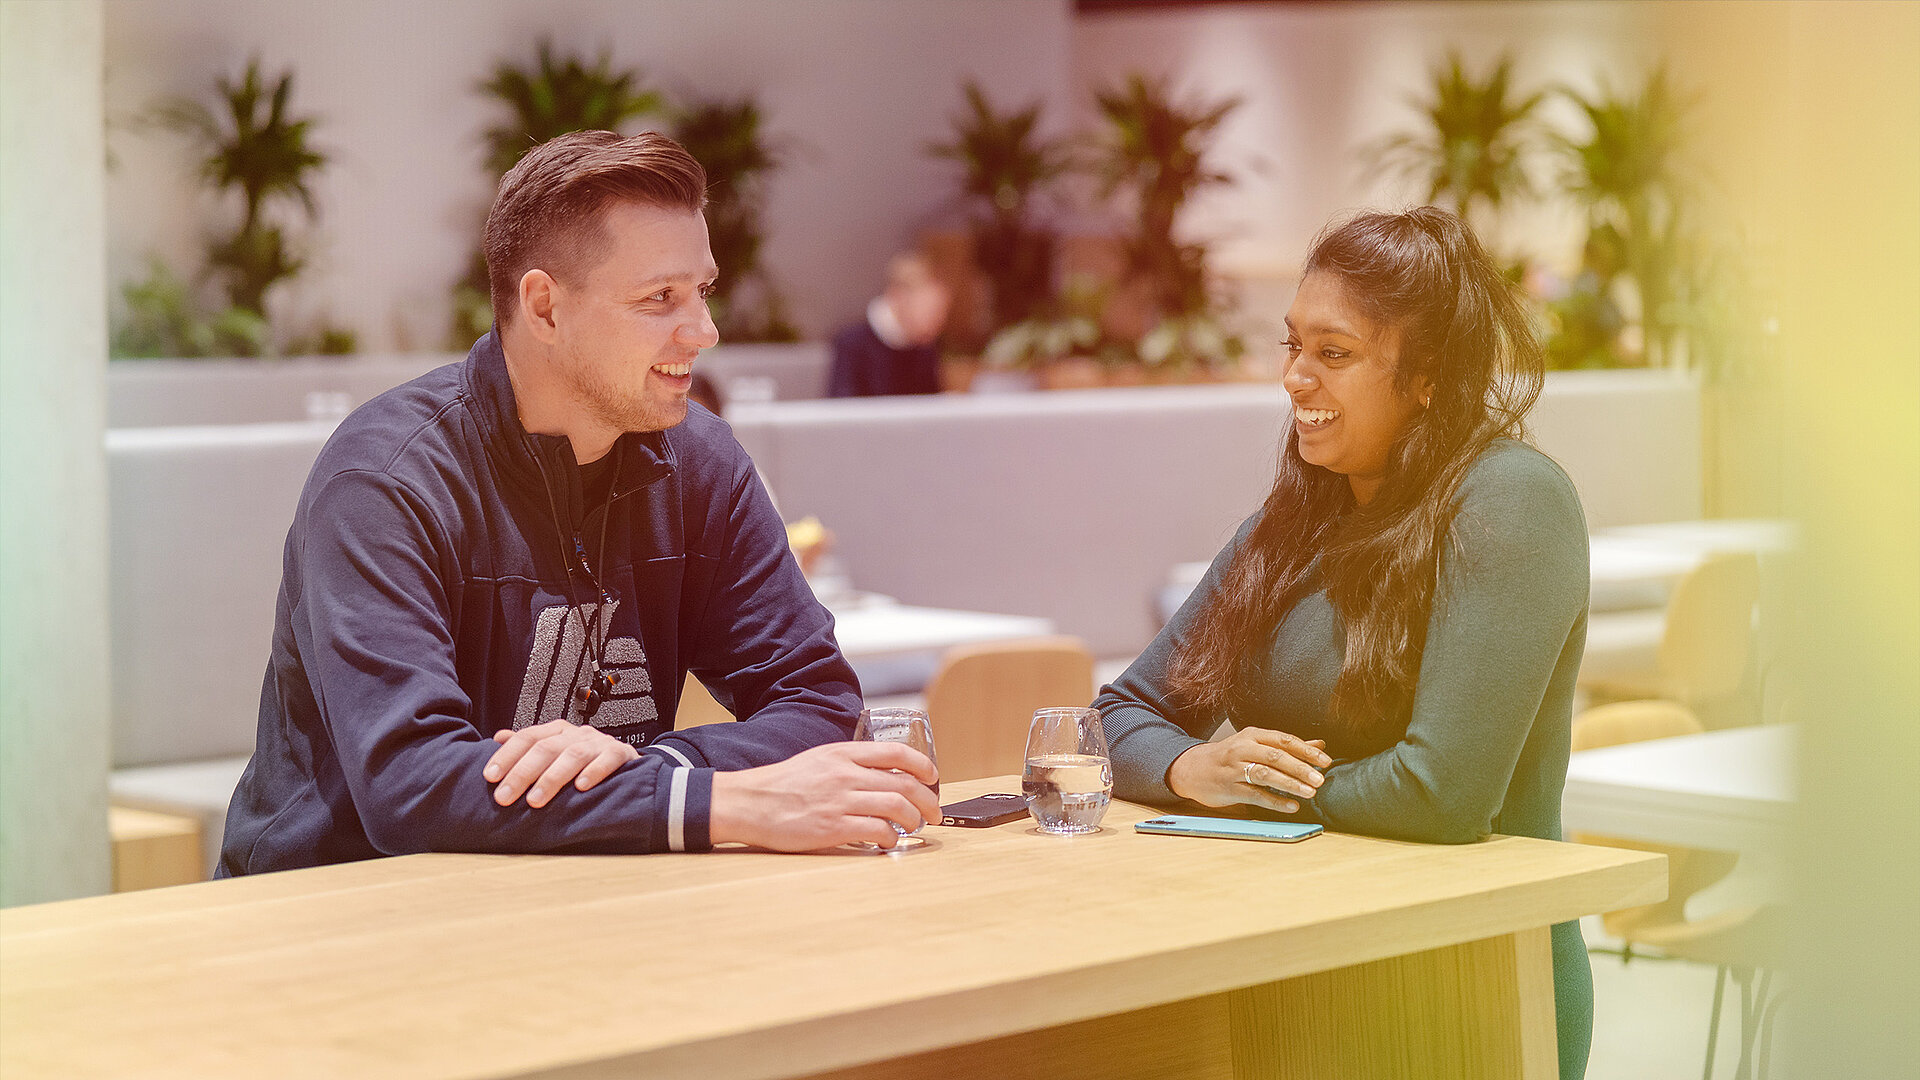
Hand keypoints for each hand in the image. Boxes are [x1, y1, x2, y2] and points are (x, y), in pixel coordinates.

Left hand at [485, 719, 638, 807]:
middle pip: (545, 748)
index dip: (507, 756)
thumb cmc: (585, 760)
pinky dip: (594, 772)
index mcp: (557, 731)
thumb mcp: (554, 751)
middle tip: (504, 797)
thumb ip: (528, 746)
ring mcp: (598, 743)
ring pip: (572, 755)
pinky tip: (581, 787)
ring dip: (552, 778)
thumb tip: (499, 737)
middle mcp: (576, 734)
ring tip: (535, 800)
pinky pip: (607, 760)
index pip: (527, 738)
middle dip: (522, 773)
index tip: (490, 776)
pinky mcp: (620, 754)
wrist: (625, 762)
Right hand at [708, 741, 940, 850]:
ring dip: (913, 820)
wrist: (750, 802)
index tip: (932, 777)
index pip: (896, 753)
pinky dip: (890, 837)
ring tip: (914, 827)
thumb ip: (849, 763)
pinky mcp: (833, 827)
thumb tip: (883, 775)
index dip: (922, 765)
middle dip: (928, 800)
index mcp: (843, 753)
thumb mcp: (819, 760)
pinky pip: (876, 831)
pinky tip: (888, 841)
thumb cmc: (784, 783)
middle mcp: (845, 774)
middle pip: (904, 784)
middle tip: (934, 812)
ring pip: (896, 807)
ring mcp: (840, 801)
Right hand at [1165, 727, 1330, 813]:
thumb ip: (1287, 747)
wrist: (1192, 768)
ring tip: (1309, 793)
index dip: (1306, 751)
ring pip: (1266, 775)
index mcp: (1253, 735)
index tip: (1325, 761)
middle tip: (1320, 779)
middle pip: (1276, 757)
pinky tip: (1291, 806)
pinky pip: (1255, 795)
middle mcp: (1243, 749)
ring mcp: (1234, 769)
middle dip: (1301, 768)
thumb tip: (1319, 745)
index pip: (1284, 740)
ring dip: (1290, 784)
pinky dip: (1275, 801)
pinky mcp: (1229, 788)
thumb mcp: (1255, 745)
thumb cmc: (1229, 757)